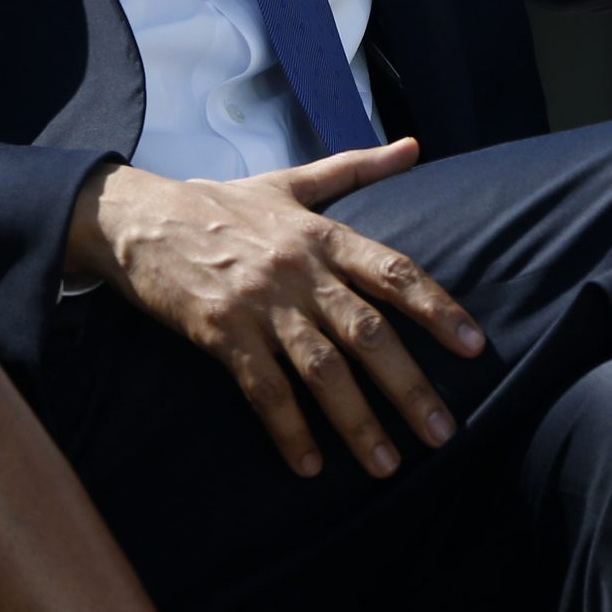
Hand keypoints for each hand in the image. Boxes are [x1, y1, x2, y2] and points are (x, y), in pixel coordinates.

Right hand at [66, 139, 486, 478]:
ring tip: (387, 465)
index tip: (474, 346)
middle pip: (366, 331)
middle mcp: (298, 268)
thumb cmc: (221, 203)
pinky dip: (288, 428)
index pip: (393, 271)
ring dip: (356, 420)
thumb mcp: (291, 181)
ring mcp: (258, 303)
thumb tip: (415, 147)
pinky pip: (262, 389)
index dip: (437, 307)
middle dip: (408, 385)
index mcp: (322, 233)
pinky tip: (311, 464)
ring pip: (320, 368)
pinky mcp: (218, 333)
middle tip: (443, 431)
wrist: (137, 216)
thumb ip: (357, 168)